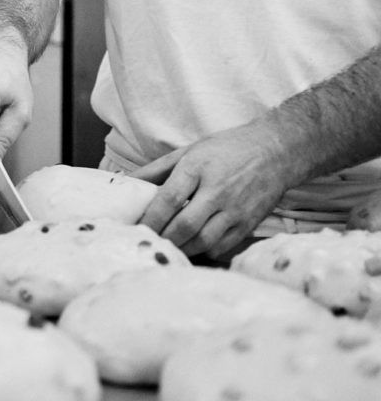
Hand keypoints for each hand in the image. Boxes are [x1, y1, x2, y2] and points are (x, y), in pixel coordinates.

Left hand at [133, 125, 296, 259]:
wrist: (276, 152)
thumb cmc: (226, 149)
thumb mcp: (188, 151)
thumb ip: (156, 169)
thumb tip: (126, 182)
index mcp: (197, 168)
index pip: (168, 199)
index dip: (150, 217)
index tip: (136, 227)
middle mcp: (217, 190)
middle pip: (185, 225)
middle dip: (163, 237)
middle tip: (149, 241)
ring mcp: (235, 209)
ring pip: (203, 240)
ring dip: (182, 247)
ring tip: (167, 247)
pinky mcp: (249, 223)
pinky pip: (222, 245)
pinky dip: (203, 251)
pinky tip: (191, 247)